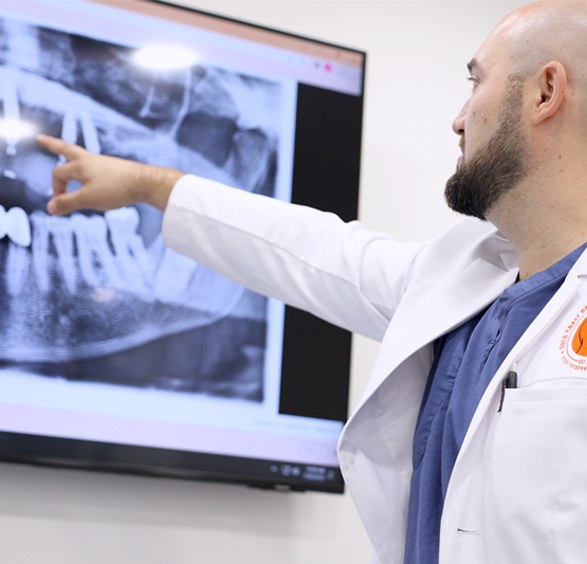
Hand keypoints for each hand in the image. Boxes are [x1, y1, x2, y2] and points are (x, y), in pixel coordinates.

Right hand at [36, 134, 183, 214]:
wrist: (146, 182)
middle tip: (40, 139)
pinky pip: (96, 166)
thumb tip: (50, 208)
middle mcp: (90, 159)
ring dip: (70, 156)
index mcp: (80, 165)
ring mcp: (104, 163)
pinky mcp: (115, 169)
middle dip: (52, 145)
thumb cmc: (117, 189)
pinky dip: (88, 169)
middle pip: (66, 149)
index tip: (60, 204)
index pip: (58, 174)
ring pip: (82, 157)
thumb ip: (68, 203)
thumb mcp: (88, 199)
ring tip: (66, 156)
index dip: (55, 189)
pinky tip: (93, 174)